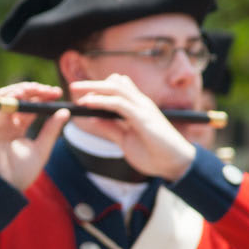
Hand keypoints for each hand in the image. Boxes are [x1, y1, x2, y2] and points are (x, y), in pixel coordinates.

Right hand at [0, 82, 69, 191]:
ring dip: (19, 90)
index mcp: (17, 127)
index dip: (42, 96)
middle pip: (18, 98)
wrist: (5, 188)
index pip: (30, 106)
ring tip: (35, 89)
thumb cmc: (21, 174)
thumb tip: (65, 112)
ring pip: (4, 97)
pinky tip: (20, 96)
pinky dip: (8, 99)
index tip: (57, 94)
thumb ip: (51, 130)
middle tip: (48, 90)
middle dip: (33, 90)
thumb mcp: (41, 149)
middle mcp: (5, 123)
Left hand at [67, 75, 196, 180]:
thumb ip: (111, 128)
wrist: (176, 165)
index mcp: (137, 108)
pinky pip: (119, 104)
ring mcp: (143, 108)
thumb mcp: (126, 140)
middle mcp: (140, 103)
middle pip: (114, 84)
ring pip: (116, 89)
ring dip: (94, 88)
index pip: (118, 88)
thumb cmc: (154, 153)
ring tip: (76, 91)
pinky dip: (101, 101)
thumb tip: (93, 118)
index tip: (80, 96)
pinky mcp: (143, 117)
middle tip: (73, 87)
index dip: (99, 89)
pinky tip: (88, 103)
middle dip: (92, 84)